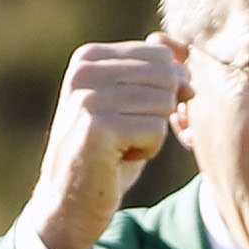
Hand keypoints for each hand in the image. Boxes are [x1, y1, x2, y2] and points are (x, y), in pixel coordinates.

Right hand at [30, 40, 191, 248]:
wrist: (69, 202)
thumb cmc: (106, 153)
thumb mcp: (129, 104)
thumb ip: (151, 71)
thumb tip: (180, 46)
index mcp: (88, 57)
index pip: (160, 55)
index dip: (167, 89)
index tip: (135, 115)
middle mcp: (84, 72)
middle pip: (165, 77)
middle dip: (161, 111)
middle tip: (130, 134)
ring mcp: (88, 98)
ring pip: (163, 103)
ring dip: (153, 133)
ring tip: (121, 146)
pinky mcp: (98, 127)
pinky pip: (157, 130)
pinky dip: (147, 151)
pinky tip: (118, 159)